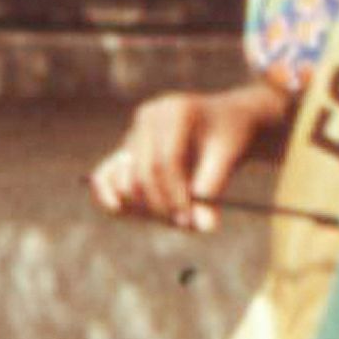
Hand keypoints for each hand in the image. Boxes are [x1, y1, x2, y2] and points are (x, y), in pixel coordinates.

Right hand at [91, 86, 271, 228]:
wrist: (224, 120)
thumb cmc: (231, 137)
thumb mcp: (229, 158)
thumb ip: (214, 187)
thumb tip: (205, 227)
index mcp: (176, 111)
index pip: (166, 161)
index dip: (175, 195)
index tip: (190, 221)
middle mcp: (149, 117)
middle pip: (144, 172)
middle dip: (160, 204)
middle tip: (183, 225)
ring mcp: (134, 130)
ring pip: (126, 178)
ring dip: (142, 206)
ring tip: (172, 219)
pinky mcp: (126, 147)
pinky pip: (107, 173)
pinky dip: (111, 193)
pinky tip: (119, 210)